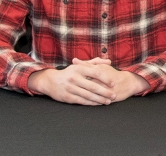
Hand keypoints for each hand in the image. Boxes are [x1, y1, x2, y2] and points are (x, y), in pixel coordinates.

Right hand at [28, 58, 147, 105]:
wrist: (51, 81)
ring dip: (100, 99)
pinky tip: (98, 104)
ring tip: (108, 101)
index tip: (113, 83)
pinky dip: (91, 103)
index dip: (105, 79)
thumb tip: (109, 61)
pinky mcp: (68, 97)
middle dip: (105, 92)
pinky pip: (82, 101)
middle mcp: (75, 78)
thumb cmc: (69, 72)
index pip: (96, 73)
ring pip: (88, 95)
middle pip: (93, 86)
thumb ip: (95, 63)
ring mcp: (71, 88)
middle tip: (114, 95)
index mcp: (79, 68)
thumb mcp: (80, 65)